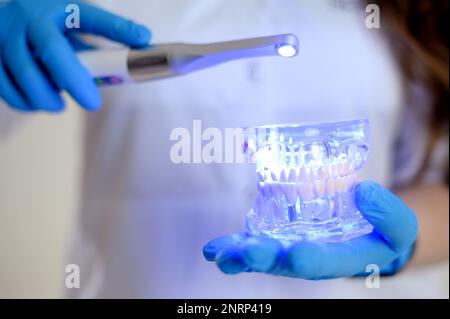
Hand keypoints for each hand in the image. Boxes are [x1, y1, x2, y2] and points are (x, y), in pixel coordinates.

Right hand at [0, 0, 150, 111]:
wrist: (9, 19)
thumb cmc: (49, 25)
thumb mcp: (75, 22)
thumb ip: (103, 35)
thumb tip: (142, 43)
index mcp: (58, 7)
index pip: (90, 16)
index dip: (116, 27)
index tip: (142, 39)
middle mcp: (29, 17)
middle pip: (53, 50)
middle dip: (75, 81)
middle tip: (93, 104)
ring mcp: (4, 35)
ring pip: (25, 74)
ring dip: (46, 97)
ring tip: (58, 105)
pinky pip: (4, 87)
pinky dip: (23, 101)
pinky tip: (36, 102)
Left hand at [203, 181, 417, 278]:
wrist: (364, 234)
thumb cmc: (383, 232)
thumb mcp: (400, 226)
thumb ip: (391, 213)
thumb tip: (364, 191)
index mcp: (343, 259)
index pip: (325, 263)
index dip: (309, 259)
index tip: (295, 254)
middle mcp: (311, 258)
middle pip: (285, 262)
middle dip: (264, 258)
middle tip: (245, 253)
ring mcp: (291, 249)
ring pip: (263, 255)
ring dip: (239, 255)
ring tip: (218, 254)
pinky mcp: (278, 237)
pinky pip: (254, 242)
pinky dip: (234, 246)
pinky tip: (215, 248)